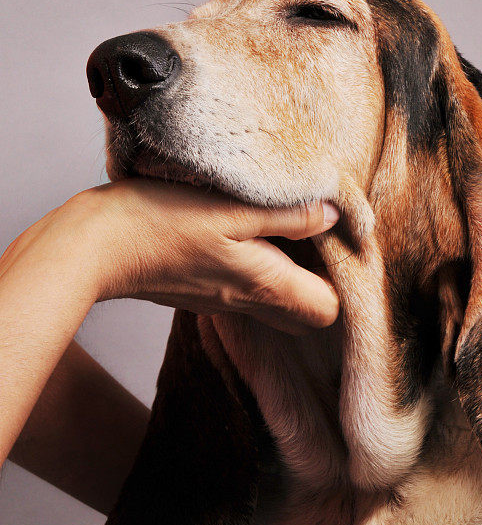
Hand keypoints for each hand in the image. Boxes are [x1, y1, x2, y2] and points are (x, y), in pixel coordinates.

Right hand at [78, 179, 340, 332]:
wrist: (94, 246)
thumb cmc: (159, 223)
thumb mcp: (231, 210)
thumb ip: (288, 215)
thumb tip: (333, 215)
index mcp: (263, 285)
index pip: (328, 312)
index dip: (344, 284)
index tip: (342, 246)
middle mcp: (247, 302)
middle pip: (305, 314)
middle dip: (322, 284)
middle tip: (322, 241)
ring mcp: (222, 299)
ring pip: (276, 301)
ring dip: (291, 272)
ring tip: (291, 230)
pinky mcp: (202, 288)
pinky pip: (246, 287)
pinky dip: (259, 266)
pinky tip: (248, 233)